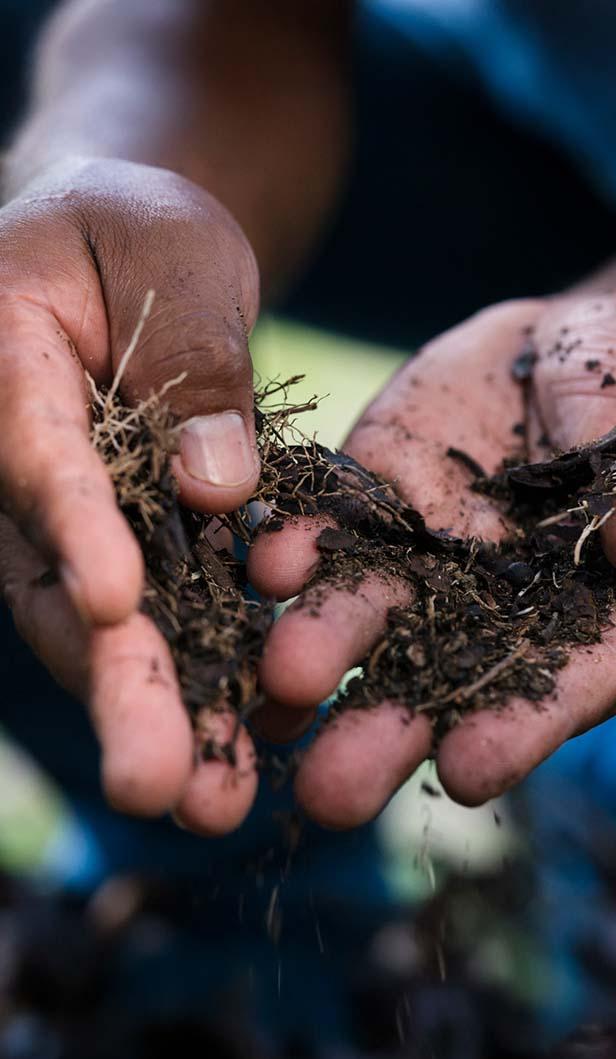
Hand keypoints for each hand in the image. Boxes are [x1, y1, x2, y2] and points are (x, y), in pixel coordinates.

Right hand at [0, 157, 260, 832]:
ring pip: (103, 625)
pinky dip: (202, 677)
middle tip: (157, 782)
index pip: (34, 455)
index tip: (117, 605)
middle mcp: (19, 463)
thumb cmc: (138, 230)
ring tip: (212, 804)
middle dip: (114, 682)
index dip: (72, 529)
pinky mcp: (123, 545)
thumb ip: (190, 356)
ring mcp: (66, 520)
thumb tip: (218, 487)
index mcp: (5, 365)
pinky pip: (156, 615)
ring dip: (161, 713)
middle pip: (59, 580)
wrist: (129, 261)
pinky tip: (248, 745)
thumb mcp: (172, 252)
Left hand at [249, 293, 615, 826]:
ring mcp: (422, 548)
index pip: (559, 683)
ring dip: (319, 651)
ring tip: (277, 691)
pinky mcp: (371, 490)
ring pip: (368, 609)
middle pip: (439, 674)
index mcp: (581, 610)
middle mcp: (489, 599)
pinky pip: (331, 517)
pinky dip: (298, 544)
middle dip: (385, 731)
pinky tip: (263, 570)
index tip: (467, 772)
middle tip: (330, 794)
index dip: (517, 727)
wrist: (559, 349)